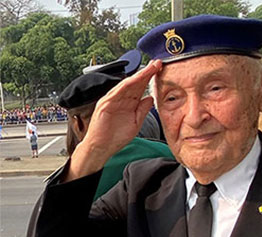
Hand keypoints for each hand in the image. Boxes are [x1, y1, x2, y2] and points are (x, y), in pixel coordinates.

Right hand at [66, 60, 161, 180]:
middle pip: (135, 83)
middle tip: (158, 63)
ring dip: (138, 76)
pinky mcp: (105, 104)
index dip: (150, 78)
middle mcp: (120, 99)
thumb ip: (143, 110)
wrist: (101, 148)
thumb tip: (151, 98)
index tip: (161, 70)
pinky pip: (116, 92)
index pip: (140, 87)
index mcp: (128, 103)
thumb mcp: (135, 123)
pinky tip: (135, 80)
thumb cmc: (115, 138)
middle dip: (147, 72)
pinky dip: (125, 85)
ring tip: (150, 68)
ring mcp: (112, 100)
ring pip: (127, 85)